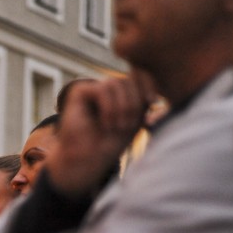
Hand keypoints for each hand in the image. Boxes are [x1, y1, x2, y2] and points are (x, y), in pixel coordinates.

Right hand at [48, 71, 155, 197]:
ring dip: (121, 106)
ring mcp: (92, 89)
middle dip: (133, 103)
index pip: (138, 77)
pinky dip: (108, 107)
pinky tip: (105, 123)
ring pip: (116, 83)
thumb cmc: (110, 143)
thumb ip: (141, 97)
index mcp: (119, 93)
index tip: (152, 103)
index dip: (148, 86)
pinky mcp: (79, 92)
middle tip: (127, 126)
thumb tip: (143, 72)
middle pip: (128, 80)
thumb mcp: (135, 118)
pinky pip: (101, 88)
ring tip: (116, 126)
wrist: (88, 159)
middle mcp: (105, 89)